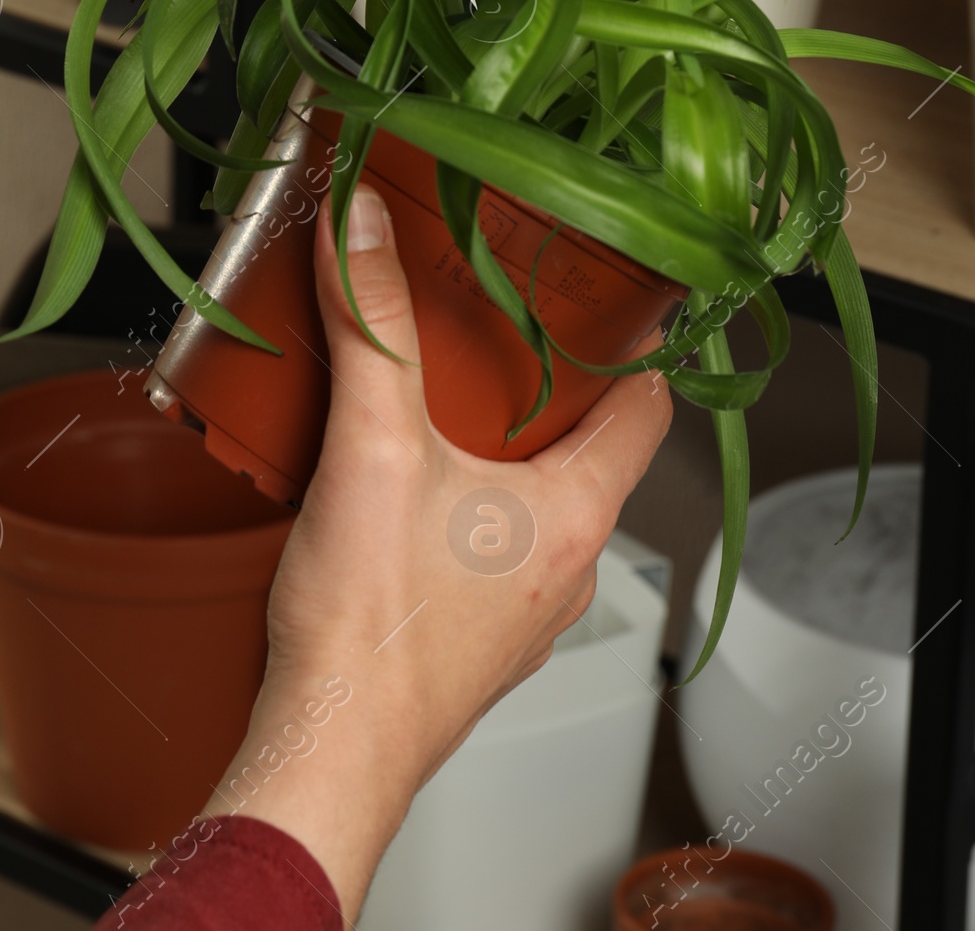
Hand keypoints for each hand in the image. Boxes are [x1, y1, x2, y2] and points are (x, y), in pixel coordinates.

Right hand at [206, 188, 671, 919]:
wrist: (327, 752)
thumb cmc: (372, 632)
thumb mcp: (371, 446)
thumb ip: (373, 327)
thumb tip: (365, 221)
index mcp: (575, 514)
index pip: (647, 410)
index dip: (634, 346)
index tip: (609, 296)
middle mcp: (564, 567)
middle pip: (581, 448)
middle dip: (534, 384)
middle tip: (486, 324)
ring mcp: (518, 612)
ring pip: (528, 500)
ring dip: (487, 447)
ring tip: (425, 394)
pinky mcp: (469, 638)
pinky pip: (481, 547)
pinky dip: (451, 503)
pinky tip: (387, 482)